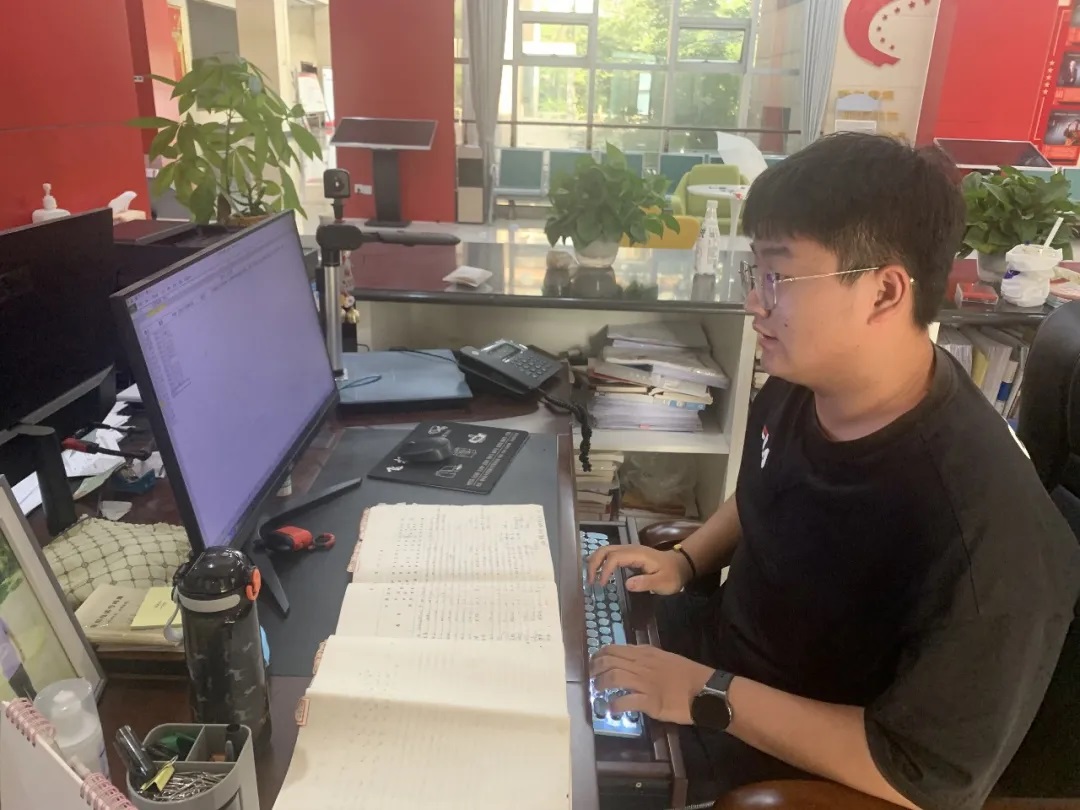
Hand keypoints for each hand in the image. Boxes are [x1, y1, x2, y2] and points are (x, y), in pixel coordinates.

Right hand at [585, 543, 688, 595]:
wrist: (681, 565)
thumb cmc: (672, 575)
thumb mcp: (663, 583)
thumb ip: (646, 583)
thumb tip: (627, 584)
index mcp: (638, 554)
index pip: (615, 557)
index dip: (605, 570)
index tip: (602, 585)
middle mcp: (631, 549)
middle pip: (606, 550)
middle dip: (594, 563)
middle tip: (589, 580)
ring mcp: (629, 550)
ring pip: (606, 550)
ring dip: (596, 561)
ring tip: (591, 577)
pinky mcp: (629, 555)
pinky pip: (611, 555)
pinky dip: (602, 562)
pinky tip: (599, 573)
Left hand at [591, 645, 713, 724]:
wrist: (705, 690)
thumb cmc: (688, 675)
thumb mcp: (665, 658)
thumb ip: (647, 657)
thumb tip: (630, 659)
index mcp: (646, 653)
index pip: (615, 649)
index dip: (600, 655)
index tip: (593, 661)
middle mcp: (642, 665)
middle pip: (610, 661)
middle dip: (595, 669)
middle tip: (591, 677)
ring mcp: (645, 683)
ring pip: (614, 678)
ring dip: (601, 685)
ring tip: (597, 692)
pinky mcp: (650, 702)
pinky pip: (626, 701)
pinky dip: (615, 705)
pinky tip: (611, 709)